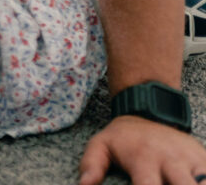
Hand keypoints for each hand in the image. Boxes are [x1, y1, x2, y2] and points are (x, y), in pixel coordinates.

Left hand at [79, 116, 205, 184]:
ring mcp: (192, 160)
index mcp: (144, 159)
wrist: (149, 109)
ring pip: (203, 182)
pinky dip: (205, 181)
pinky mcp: (205, 159)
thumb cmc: (124, 138)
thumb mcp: (101, 145)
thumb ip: (92, 165)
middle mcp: (171, 160)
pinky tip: (198, 183)